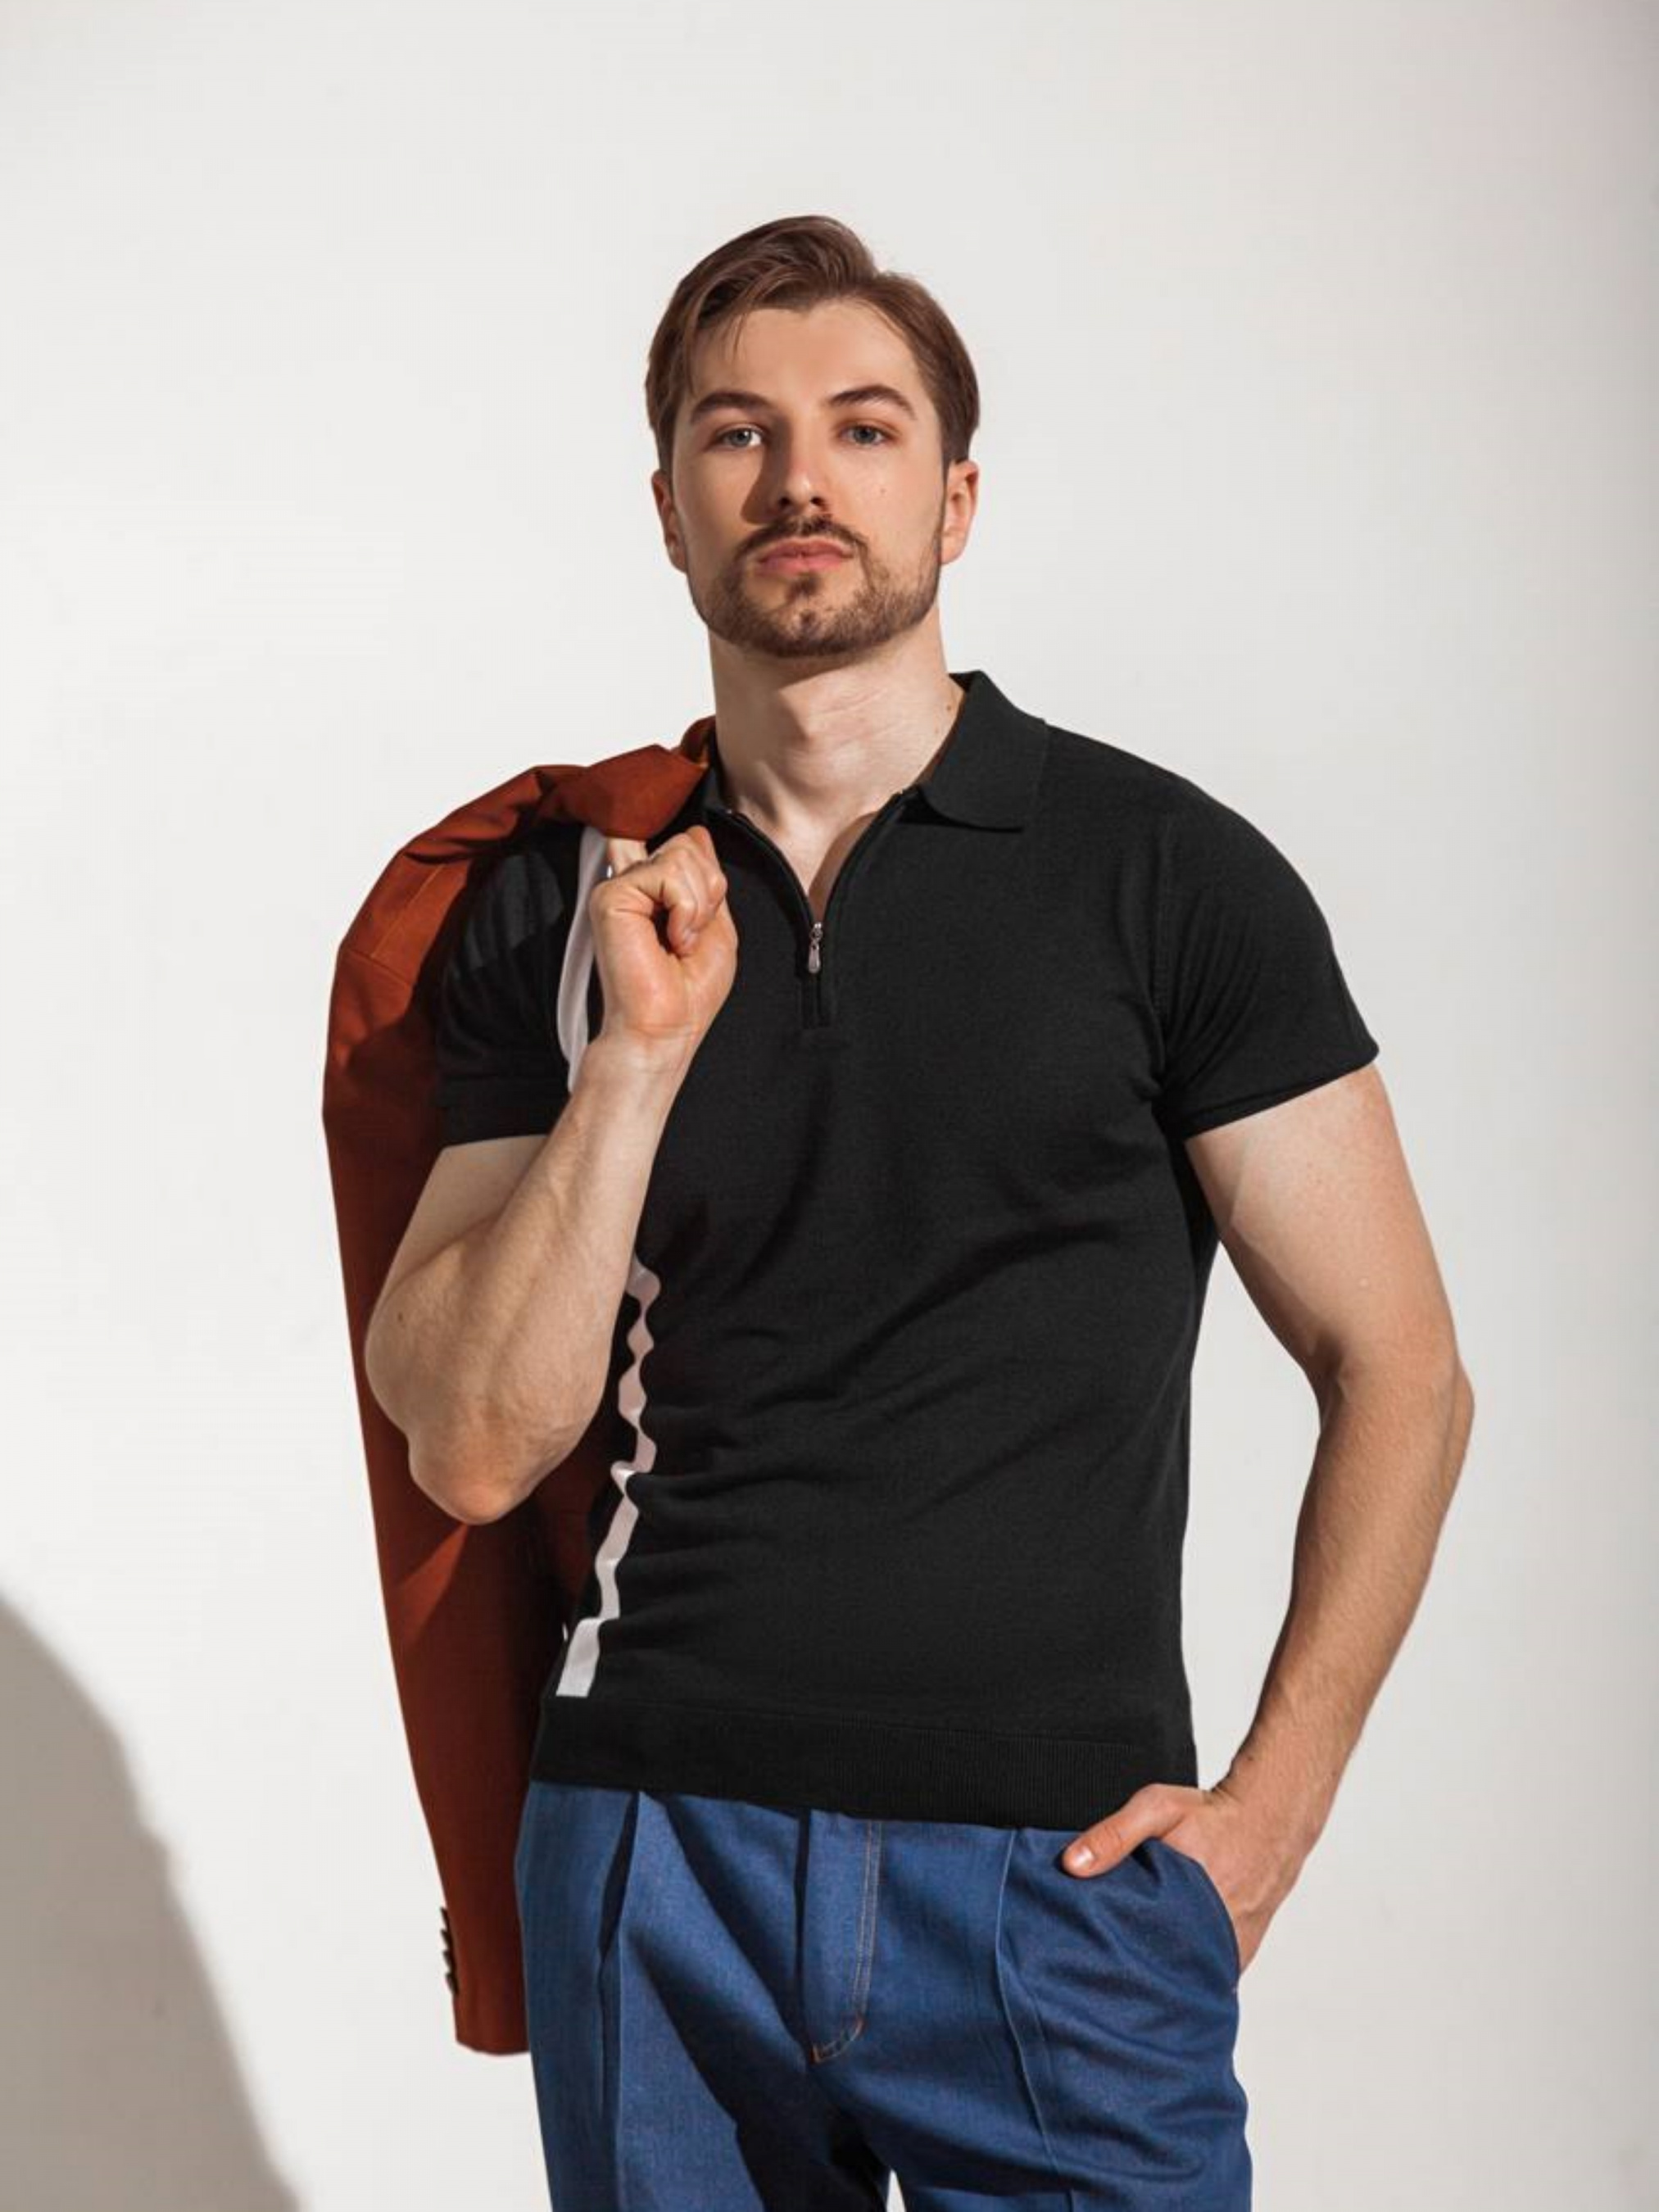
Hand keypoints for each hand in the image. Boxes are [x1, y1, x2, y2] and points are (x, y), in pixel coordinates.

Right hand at [589, 826, 736, 1065]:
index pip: (689, 841)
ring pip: (681, 853)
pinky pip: (667, 873)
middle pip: (689, 843)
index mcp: (657, 891)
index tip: (700, 920)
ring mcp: (621, 887)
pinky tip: (672, 938)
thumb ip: (707, 878)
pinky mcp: (612, 895)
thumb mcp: (716, 924)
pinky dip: (684, 908)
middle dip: (709, 890)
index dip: (708, 871)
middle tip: (691, 935)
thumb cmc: (689, 991)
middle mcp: (635, 883)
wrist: (666, 1028)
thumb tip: (697, 832)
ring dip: (697, 904)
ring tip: (680, 940)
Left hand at [1059, 1780, 1299, 1975]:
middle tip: (1101, 1981)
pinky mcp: (1241, 1954)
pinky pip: (1209, 1978)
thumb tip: (1071, 1865)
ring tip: (1129, 1982)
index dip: (1111, 1963)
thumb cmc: (1212, 1816)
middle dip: (1132, 1978)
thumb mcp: (1157, 1809)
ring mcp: (1230, 1951)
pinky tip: (1165, 1973)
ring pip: (1187, 1981)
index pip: (1140, 1954)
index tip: (1087, 1966)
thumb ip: (1114, 1835)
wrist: (1270, 1820)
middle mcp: (1213, 1938)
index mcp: (1187, 1907)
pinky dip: (1188, 1976)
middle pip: (1161, 1974)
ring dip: (1162, 1980)